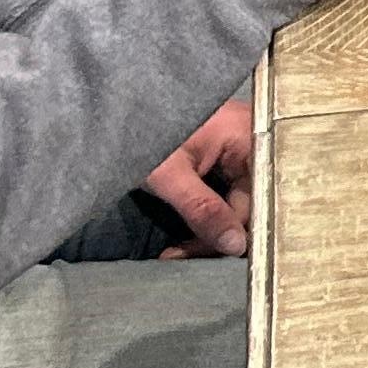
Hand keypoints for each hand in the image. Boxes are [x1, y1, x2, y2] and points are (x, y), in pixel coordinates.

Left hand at [142, 97, 253, 256]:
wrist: (110, 112)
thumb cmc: (145, 133)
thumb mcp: (171, 176)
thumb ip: (204, 210)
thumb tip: (238, 247)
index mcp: (248, 134)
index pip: (257, 195)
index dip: (231, 229)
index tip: (198, 253)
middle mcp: (251, 137)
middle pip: (249, 198)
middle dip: (216, 232)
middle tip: (179, 255)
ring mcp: (238, 144)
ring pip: (237, 199)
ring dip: (210, 226)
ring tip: (177, 249)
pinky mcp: (222, 152)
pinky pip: (226, 189)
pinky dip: (208, 211)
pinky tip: (187, 230)